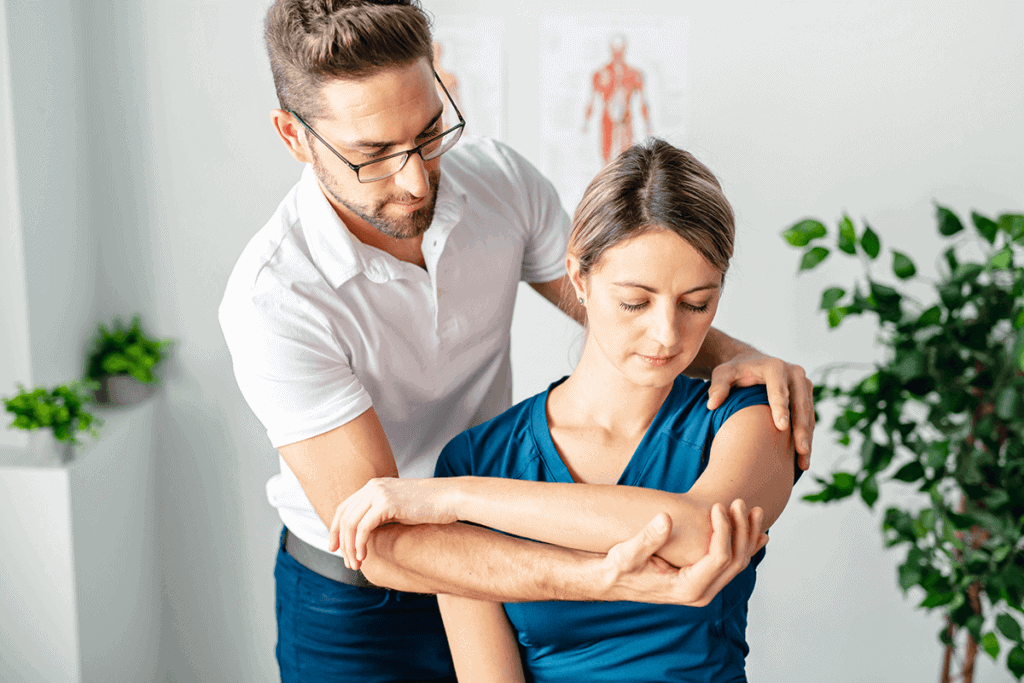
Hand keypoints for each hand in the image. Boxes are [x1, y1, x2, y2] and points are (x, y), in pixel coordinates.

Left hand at [328, 477, 457, 569]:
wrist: (449, 498)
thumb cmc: (429, 507)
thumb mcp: (399, 509)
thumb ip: (381, 515)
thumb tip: (366, 535)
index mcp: (373, 486)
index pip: (344, 507)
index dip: (335, 529)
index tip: (335, 548)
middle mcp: (372, 487)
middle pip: (344, 517)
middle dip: (341, 542)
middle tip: (346, 563)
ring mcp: (378, 493)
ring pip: (351, 524)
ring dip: (350, 547)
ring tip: (355, 565)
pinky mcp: (386, 503)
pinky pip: (363, 527)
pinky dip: (359, 544)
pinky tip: (363, 557)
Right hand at [600, 500, 766, 605]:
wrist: (612, 582)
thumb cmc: (618, 568)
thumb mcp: (627, 553)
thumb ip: (647, 538)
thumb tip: (665, 518)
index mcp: (687, 589)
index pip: (719, 558)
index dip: (724, 530)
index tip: (717, 506)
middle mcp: (701, 593)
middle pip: (736, 561)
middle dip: (741, 530)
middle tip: (740, 502)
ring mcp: (704, 589)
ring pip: (739, 563)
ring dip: (748, 536)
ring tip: (754, 511)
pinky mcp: (703, 581)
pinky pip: (731, 565)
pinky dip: (744, 546)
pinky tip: (756, 532)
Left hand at [706, 351, 814, 468]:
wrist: (750, 362)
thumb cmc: (735, 371)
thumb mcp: (723, 374)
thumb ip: (718, 386)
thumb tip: (712, 404)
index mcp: (774, 367)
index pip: (778, 390)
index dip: (781, 408)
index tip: (781, 427)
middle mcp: (794, 373)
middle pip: (800, 404)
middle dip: (801, 428)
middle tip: (800, 451)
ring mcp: (803, 384)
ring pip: (808, 414)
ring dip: (807, 437)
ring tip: (804, 462)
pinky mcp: (806, 395)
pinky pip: (809, 417)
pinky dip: (807, 436)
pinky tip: (803, 457)